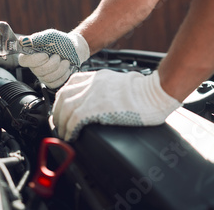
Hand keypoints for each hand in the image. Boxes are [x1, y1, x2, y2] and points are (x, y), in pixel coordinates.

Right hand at [18, 30, 88, 88]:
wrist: (75, 49)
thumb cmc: (62, 41)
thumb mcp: (50, 36)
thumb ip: (36, 38)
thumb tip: (22, 40)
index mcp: (31, 53)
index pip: (23, 61)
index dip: (35, 60)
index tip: (46, 54)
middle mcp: (34, 66)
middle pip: (38, 71)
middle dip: (53, 63)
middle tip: (58, 55)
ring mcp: (42, 75)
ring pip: (48, 78)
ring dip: (60, 68)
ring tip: (64, 61)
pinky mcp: (51, 82)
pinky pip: (54, 84)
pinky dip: (63, 75)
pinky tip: (66, 68)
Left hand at [52, 69, 181, 140]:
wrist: (155, 93)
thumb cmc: (146, 91)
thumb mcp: (123, 82)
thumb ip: (109, 88)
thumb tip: (105, 101)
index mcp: (99, 76)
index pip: (72, 83)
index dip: (63, 97)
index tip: (62, 107)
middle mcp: (93, 83)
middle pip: (64, 96)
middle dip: (58, 112)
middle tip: (58, 124)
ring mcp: (94, 94)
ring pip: (65, 109)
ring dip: (61, 123)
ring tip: (63, 134)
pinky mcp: (96, 108)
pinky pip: (74, 120)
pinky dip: (69, 130)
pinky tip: (71, 136)